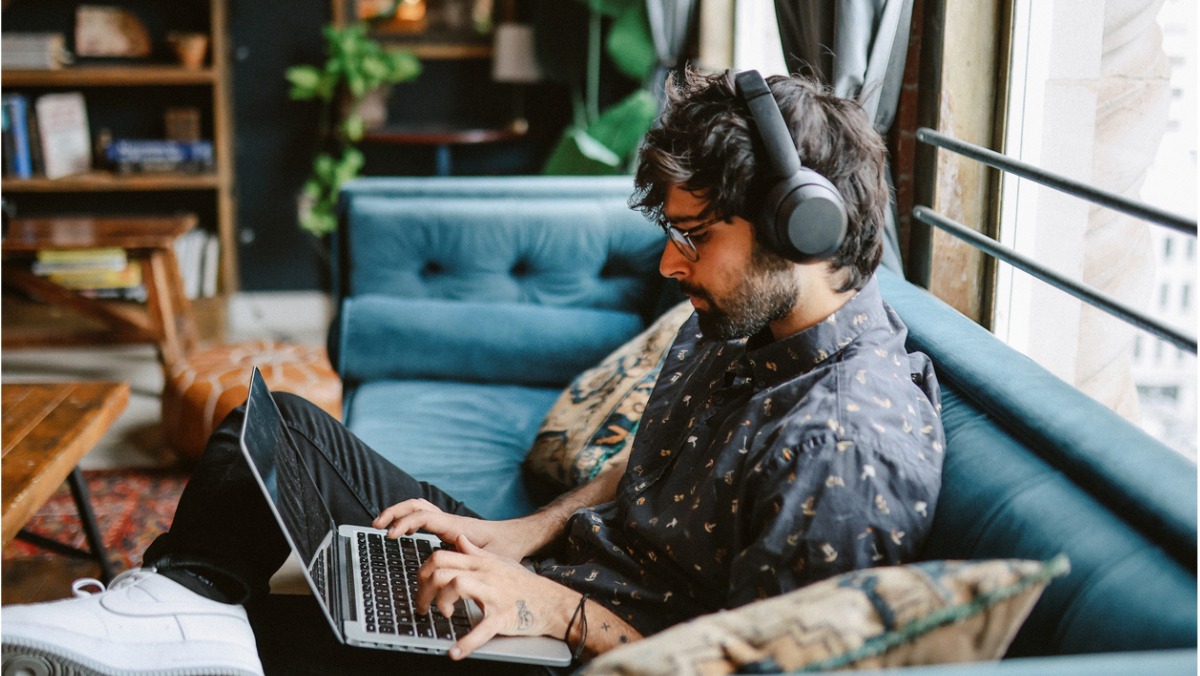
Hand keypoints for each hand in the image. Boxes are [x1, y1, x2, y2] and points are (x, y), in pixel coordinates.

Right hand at [372, 499, 545, 561]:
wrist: (518, 538)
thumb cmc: (507, 549)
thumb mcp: (492, 558)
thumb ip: (471, 558)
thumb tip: (445, 559)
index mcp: (456, 526)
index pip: (424, 516)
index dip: (404, 523)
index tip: (390, 535)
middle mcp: (450, 521)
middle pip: (417, 505)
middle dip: (395, 512)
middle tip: (377, 526)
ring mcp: (448, 522)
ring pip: (419, 507)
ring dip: (399, 513)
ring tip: (381, 526)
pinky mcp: (449, 527)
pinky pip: (424, 516)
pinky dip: (409, 519)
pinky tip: (403, 531)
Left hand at [417, 535, 575, 659]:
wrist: (553, 602)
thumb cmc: (526, 584)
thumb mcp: (500, 562)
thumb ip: (476, 552)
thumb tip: (458, 540)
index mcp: (481, 563)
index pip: (441, 556)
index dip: (423, 572)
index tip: (421, 587)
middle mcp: (485, 574)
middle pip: (442, 570)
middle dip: (424, 590)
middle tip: (424, 607)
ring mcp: (494, 594)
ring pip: (456, 585)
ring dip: (441, 603)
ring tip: (442, 616)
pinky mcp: (503, 616)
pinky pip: (482, 628)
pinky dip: (467, 642)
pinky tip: (455, 652)